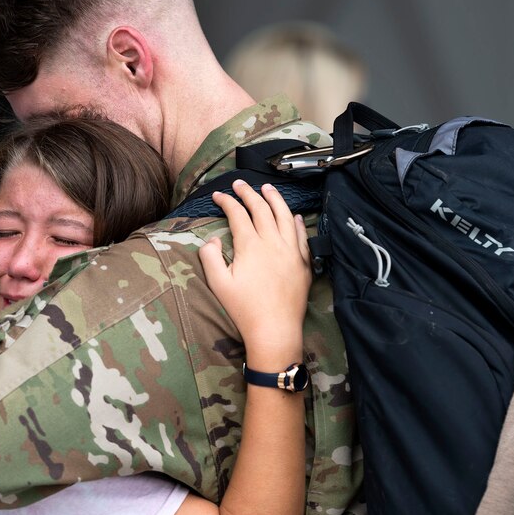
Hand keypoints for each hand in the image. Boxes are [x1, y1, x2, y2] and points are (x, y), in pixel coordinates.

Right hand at [199, 181, 311, 357]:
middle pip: (261, 208)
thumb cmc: (244, 310)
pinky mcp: (304, 263)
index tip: (218, 196)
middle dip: (248, 193)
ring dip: (275, 199)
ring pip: (284, 216)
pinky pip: (302, 236)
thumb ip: (210, 257)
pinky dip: (296, 222)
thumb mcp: (218, 284)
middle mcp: (273, 242)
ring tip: (268, 188)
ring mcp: (291, 251)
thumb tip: (213, 239)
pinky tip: (294, 216)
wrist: (275, 330)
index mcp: (250, 245)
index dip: (227, 201)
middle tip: (239, 184)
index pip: (238, 214)